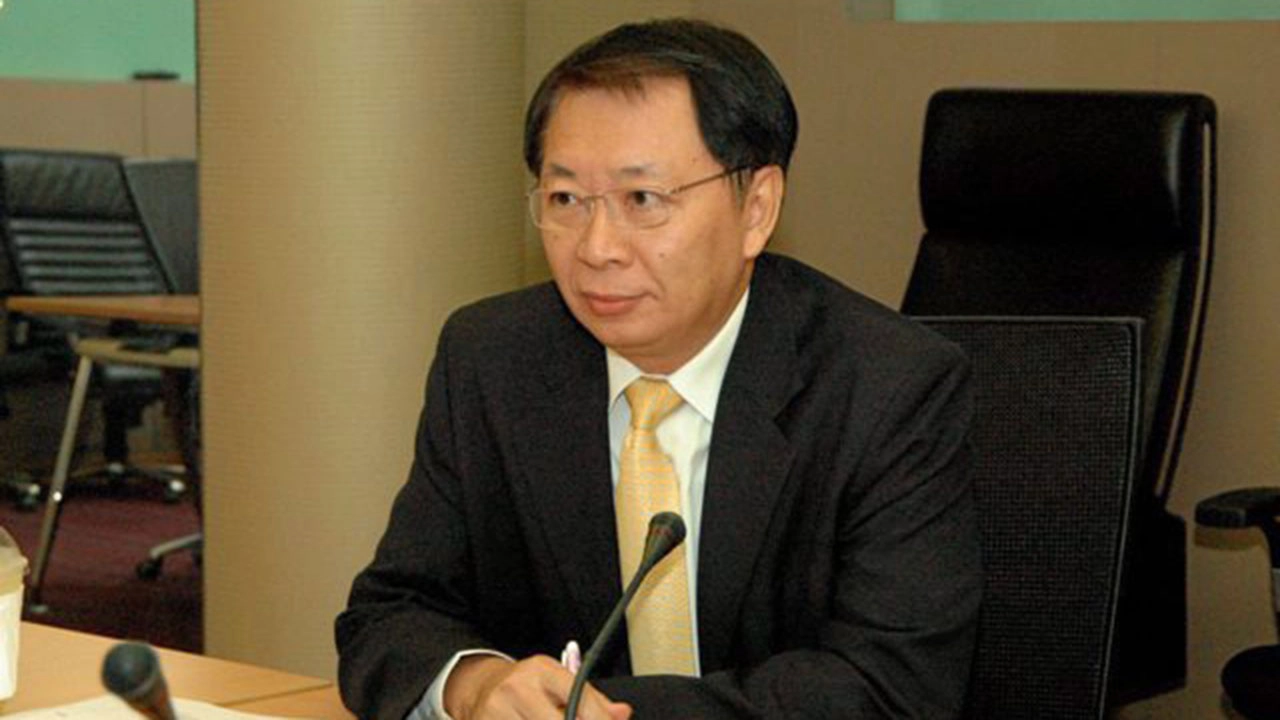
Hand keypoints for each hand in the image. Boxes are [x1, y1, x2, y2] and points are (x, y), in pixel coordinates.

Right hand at [445, 654, 631, 719]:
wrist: (480, 689)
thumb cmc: (527, 687)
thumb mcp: (559, 682)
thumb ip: (593, 701)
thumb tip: (622, 714)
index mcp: (542, 671)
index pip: (580, 697)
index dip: (600, 719)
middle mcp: (517, 689)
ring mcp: (496, 712)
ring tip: (555, 718)